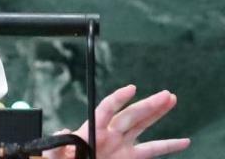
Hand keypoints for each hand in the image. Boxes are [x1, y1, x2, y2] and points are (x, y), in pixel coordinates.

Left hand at [44, 85, 189, 158]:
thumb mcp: (56, 155)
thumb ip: (58, 145)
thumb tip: (62, 131)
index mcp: (91, 131)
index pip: (106, 109)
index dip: (118, 99)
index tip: (131, 88)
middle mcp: (109, 135)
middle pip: (131, 115)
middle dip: (148, 104)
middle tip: (165, 93)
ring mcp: (121, 146)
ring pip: (143, 126)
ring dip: (158, 114)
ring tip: (172, 99)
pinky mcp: (130, 158)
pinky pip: (152, 151)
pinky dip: (169, 146)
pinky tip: (185, 141)